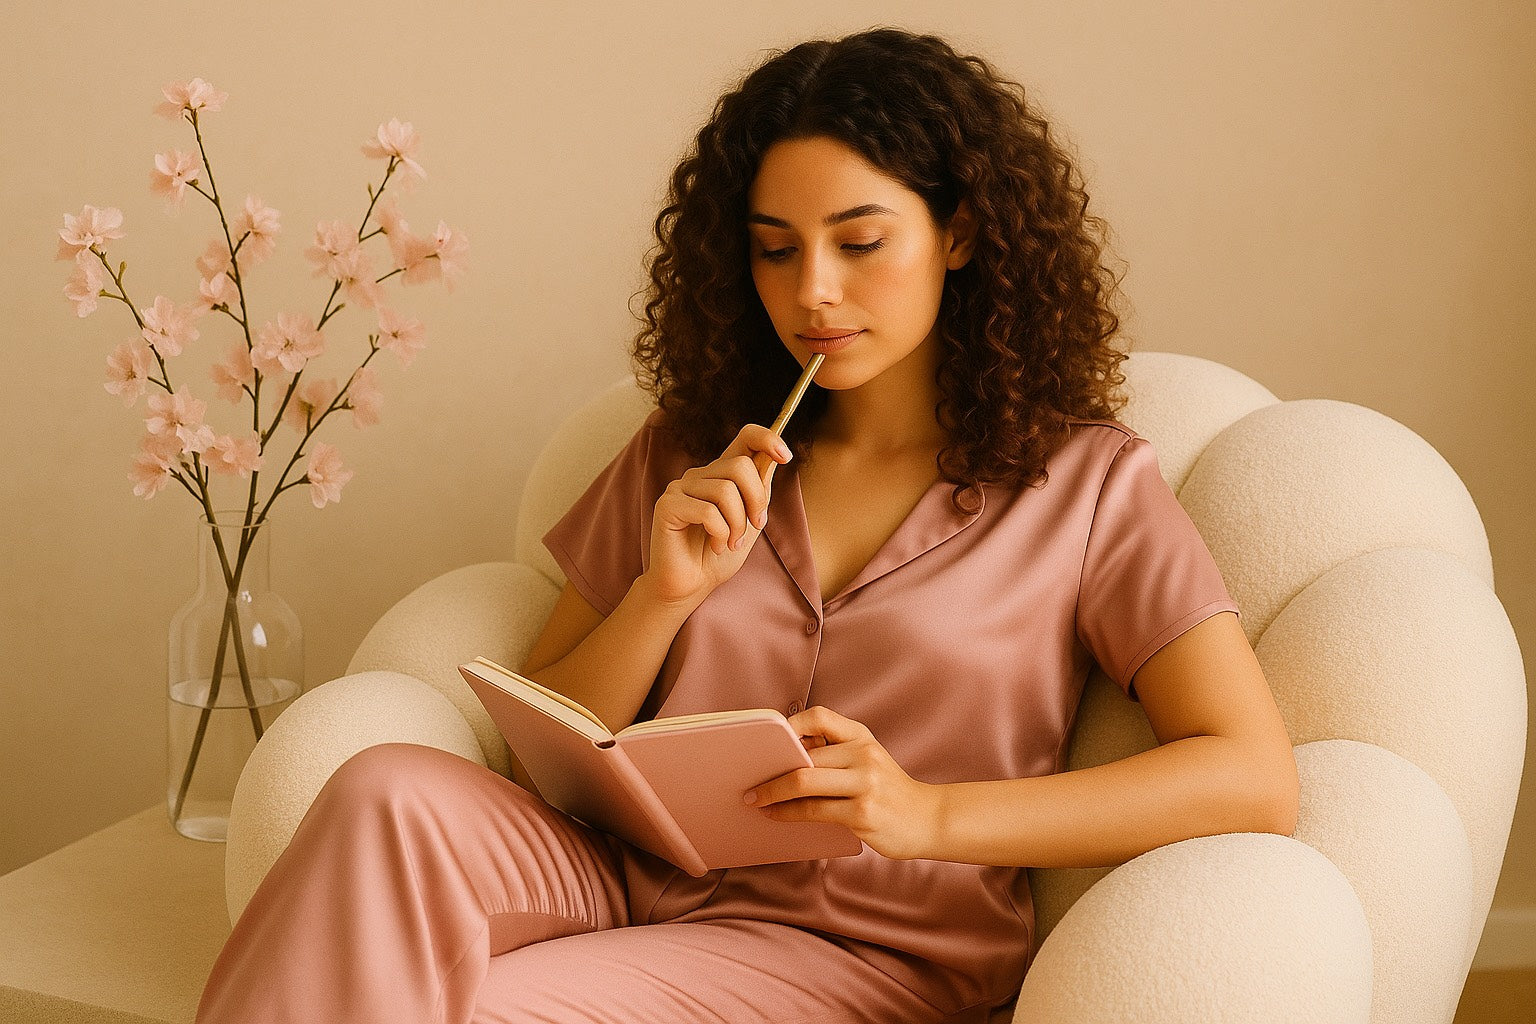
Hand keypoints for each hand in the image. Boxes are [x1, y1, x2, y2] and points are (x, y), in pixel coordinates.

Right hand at [642, 423, 791, 607]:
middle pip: (740, 466)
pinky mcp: (667, 506)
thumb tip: (774, 456)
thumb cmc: (720, 553)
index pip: (745, 437)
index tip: (785, 455)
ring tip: (730, 543)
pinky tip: (715, 546)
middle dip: (756, 500)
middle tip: (754, 526)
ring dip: (737, 525)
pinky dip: (720, 534)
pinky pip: (708, 512)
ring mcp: (680, 488)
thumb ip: (759, 489)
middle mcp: (699, 475)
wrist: (693, 585)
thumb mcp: (750, 519)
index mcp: (720, 474)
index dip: (767, 438)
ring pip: (725, 491)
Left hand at [744, 706, 941, 860]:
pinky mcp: (862, 813)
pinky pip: (813, 810)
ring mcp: (865, 784)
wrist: (930, 819)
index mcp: (862, 737)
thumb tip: (784, 756)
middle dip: (769, 768)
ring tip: (754, 799)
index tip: (766, 741)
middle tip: (745, 779)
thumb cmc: (890, 791)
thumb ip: (835, 754)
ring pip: (804, 782)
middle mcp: (864, 755)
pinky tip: (775, 814)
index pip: (820, 717)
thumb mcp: (869, 760)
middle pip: (804, 756)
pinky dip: (787, 812)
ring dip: (772, 792)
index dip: (790, 726)